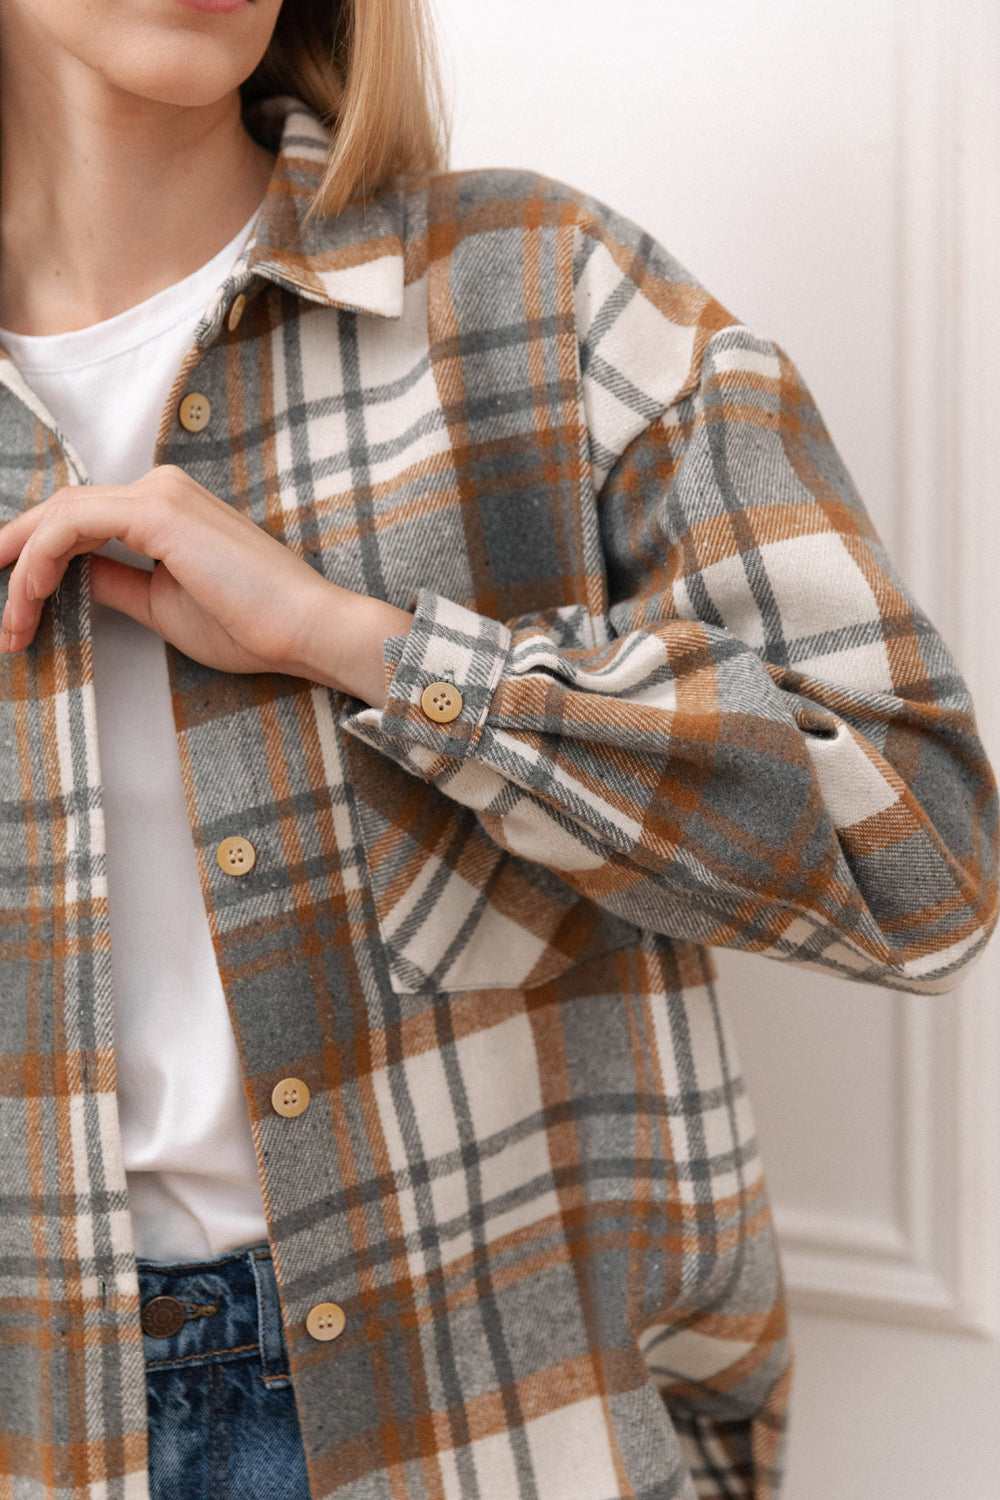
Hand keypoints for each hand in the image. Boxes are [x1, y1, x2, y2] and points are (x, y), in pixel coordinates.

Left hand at [0, 466, 411, 706]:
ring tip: (12, 620)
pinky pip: (73, 525)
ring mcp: (159, 496)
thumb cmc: (253, 625)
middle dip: (17, 557)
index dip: (37, 554)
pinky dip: (41, 559)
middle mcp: (161, 491)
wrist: (306, 628)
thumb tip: (80, 579)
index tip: (14, 598)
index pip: (83, 520)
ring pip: (61, 515)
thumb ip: (120, 584)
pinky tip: (31, 594)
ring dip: (24, 568)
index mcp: (168, 510)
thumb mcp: (165, 607)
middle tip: (1, 613)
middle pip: (63, 511)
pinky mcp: (157, 513)